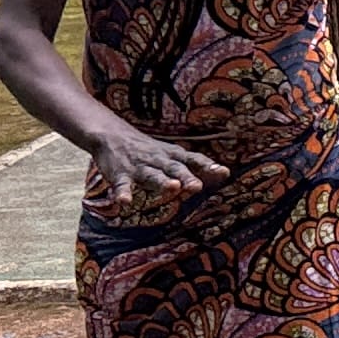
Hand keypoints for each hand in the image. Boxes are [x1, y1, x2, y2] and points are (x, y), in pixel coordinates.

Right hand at [90, 124, 226, 210]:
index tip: (224, 172)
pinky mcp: (120, 174)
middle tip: (198, 187)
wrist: (112, 134)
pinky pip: (122, 185)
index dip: (208, 166)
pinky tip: (125, 202)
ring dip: (162, 181)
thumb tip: (226, 173)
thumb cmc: (149, 150)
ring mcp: (139, 167)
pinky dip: (123, 193)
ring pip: (152, 175)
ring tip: (172, 188)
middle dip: (186, 177)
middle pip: (175, 168)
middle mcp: (159, 160)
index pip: (193, 159)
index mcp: (172, 155)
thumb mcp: (172, 154)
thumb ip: (195, 165)